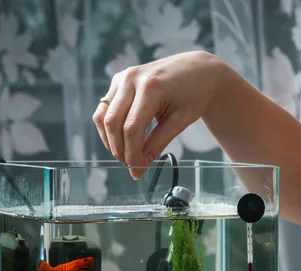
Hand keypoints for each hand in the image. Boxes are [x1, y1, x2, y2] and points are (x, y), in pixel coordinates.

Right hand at [92, 51, 226, 178]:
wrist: (197, 70)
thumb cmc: (194, 94)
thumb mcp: (181, 120)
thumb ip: (158, 143)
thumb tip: (140, 166)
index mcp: (151, 88)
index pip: (132, 128)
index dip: (132, 153)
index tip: (138, 170)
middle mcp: (131, 79)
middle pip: (113, 123)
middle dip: (119, 149)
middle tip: (131, 166)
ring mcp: (122, 77)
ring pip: (103, 116)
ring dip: (110, 140)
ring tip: (126, 155)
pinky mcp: (118, 80)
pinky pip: (105, 107)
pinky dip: (109, 127)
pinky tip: (123, 140)